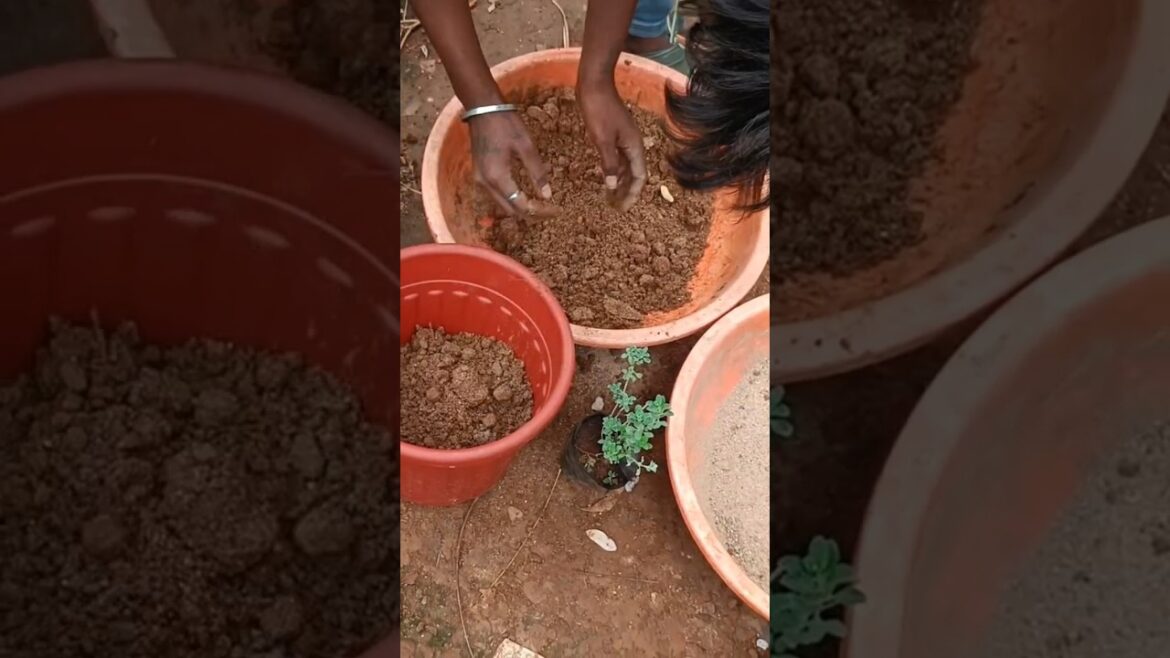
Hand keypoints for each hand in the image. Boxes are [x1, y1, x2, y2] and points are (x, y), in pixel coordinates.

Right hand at [469, 111, 551, 215]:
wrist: (482, 107)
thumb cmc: (505, 123)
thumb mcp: (526, 146)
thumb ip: (537, 172)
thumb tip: (547, 195)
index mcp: (497, 177)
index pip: (520, 205)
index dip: (539, 211)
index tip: (555, 210)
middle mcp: (485, 184)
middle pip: (510, 210)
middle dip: (531, 214)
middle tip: (549, 210)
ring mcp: (480, 181)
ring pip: (502, 205)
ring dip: (520, 208)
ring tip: (540, 204)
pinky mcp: (479, 175)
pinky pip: (497, 196)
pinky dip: (511, 199)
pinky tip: (525, 194)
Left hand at [578, 81, 646, 211]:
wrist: (594, 83)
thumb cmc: (599, 109)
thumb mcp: (602, 139)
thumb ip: (609, 163)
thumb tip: (613, 186)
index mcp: (634, 146)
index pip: (640, 176)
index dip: (633, 194)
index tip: (623, 208)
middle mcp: (632, 144)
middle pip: (634, 173)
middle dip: (627, 191)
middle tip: (616, 206)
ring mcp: (624, 138)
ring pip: (626, 166)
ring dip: (620, 181)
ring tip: (611, 196)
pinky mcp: (614, 134)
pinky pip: (618, 157)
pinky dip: (613, 169)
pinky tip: (605, 176)